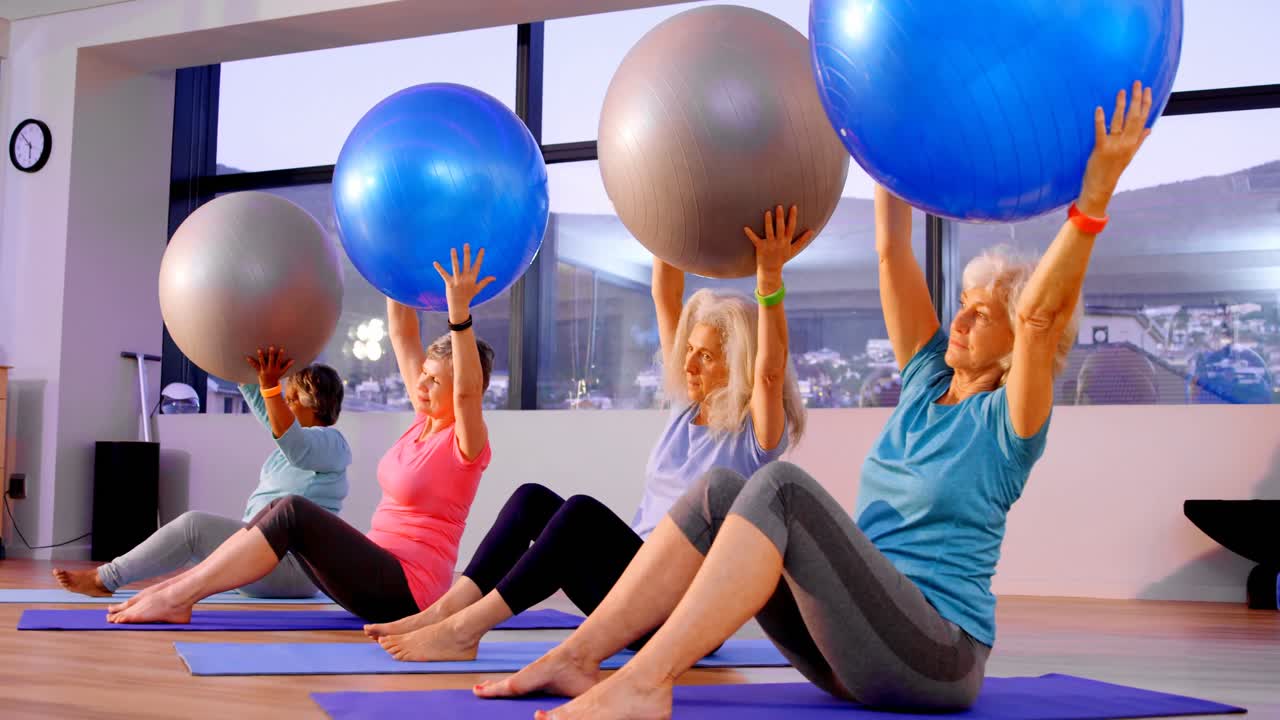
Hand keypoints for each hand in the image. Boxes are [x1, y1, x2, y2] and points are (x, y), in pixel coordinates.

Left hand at [246, 346, 293, 387]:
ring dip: (261, 356)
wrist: (269, 385)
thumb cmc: (276, 377)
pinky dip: (251, 362)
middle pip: (271, 360)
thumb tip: (293, 360)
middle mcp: (271, 369)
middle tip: (271, 347)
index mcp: (276, 368)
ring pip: (263, 362)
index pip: (279, 361)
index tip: (281, 349)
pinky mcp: (259, 371)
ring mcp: (264, 370)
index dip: (280, 355)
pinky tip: (248, 358)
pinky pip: (255, 366)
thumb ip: (287, 365)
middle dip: (271, 354)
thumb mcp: (283, 372)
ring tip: (259, 350)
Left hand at [433, 244, 494, 323]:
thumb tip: (494, 277)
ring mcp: (457, 281)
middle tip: (466, 244)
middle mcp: (465, 278)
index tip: (482, 249)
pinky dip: (439, 268)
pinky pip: (444, 274)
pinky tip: (435, 262)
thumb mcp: (478, 288)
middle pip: (467, 264)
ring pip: (456, 267)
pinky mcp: (449, 283)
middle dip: (467, 254)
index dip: (480, 257)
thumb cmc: (468, 296)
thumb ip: (485, 281)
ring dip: (454, 258)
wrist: (459, 305)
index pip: (477, 265)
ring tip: (453, 249)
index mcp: (472, 278)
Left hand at [746, 205, 813, 275]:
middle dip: (780, 217)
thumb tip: (812, 231)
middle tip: (779, 206)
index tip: (793, 206)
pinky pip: (755, 240)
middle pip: (780, 228)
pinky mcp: (760, 247)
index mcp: (786, 241)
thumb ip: (802, 240)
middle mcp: (779, 242)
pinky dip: (750, 234)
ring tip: (767, 212)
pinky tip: (746, 228)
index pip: (791, 227)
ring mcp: (769, 245)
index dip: (792, 217)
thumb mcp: (794, 249)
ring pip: (769, 232)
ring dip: (768, 222)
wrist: (771, 270)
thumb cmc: (782, 258)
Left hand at [1078, 81, 1153, 216]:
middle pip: (1134, 117)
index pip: (1143, 119)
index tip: (1148, 89)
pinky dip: (1100, 120)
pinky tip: (1099, 108)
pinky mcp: (1101, 149)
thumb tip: (1150, 129)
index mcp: (1133, 143)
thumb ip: (1139, 141)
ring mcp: (1114, 146)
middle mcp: (1126, 143)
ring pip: (1119, 121)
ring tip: (1121, 91)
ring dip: (1121, 105)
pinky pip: (1101, 132)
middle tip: (1137, 83)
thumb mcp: (1129, 155)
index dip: (1146, 103)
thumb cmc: (1113, 170)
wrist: (1101, 187)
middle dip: (1136, 99)